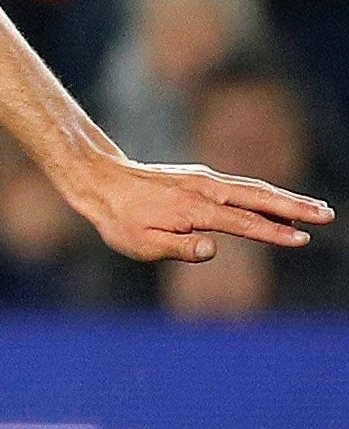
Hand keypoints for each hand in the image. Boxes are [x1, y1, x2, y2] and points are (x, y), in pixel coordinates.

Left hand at [61, 150, 331, 264]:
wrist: (101, 182)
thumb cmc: (119, 219)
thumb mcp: (140, 243)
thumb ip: (178, 248)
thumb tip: (213, 249)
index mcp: (193, 210)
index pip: (242, 223)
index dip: (273, 233)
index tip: (301, 240)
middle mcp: (205, 190)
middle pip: (259, 197)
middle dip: (295, 207)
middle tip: (328, 215)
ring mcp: (205, 181)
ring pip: (254, 188)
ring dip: (287, 198)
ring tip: (318, 209)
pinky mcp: (203, 179)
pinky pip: (242, 186)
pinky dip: (267, 193)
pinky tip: (282, 203)